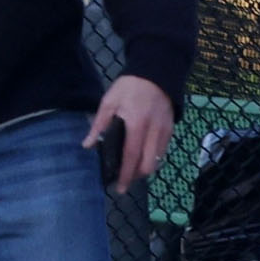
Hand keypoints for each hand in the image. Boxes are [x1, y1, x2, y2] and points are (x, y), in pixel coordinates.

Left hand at [82, 75, 173, 194]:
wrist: (156, 73)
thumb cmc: (129, 87)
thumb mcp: (109, 102)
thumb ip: (99, 125)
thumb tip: (88, 145)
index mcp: (136, 124)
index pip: (131, 156)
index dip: (125, 175)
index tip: (119, 188)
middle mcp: (153, 131)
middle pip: (148, 165)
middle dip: (136, 177)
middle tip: (123, 180)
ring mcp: (165, 131)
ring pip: (157, 161)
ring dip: (144, 169)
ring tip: (131, 170)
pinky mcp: (171, 129)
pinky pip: (163, 151)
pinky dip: (152, 159)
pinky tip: (142, 157)